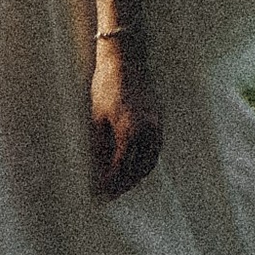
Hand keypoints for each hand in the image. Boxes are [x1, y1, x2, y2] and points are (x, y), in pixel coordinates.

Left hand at [89, 37, 163, 200]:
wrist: (126, 58)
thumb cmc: (106, 84)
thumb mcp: (96, 117)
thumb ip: (98, 147)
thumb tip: (95, 171)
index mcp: (129, 130)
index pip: (120, 168)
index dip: (109, 184)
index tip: (99, 195)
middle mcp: (147, 130)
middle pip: (139, 169)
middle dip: (124, 185)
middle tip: (110, 195)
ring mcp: (157, 124)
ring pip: (150, 160)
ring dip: (137, 175)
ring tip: (121, 184)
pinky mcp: (160, 118)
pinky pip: (155, 148)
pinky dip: (145, 160)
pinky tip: (133, 164)